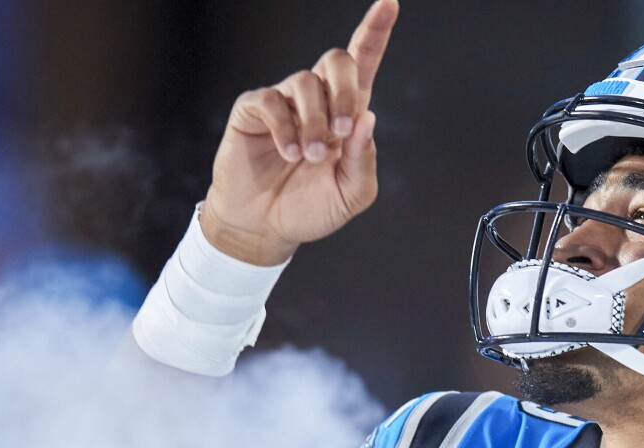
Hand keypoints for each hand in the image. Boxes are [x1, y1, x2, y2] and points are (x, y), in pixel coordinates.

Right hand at [200, 0, 398, 265]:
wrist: (265, 228)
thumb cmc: (309, 208)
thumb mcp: (351, 194)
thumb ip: (363, 160)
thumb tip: (367, 118)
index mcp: (347, 114)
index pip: (364, 63)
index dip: (375, 32)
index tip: (389, 3)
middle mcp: (317, 100)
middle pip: (337, 60)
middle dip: (346, 91)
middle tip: (343, 131)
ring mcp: (283, 102)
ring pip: (305, 83)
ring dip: (314, 123)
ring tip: (308, 158)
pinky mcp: (253, 111)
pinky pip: (270, 101)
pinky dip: (284, 128)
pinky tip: (288, 152)